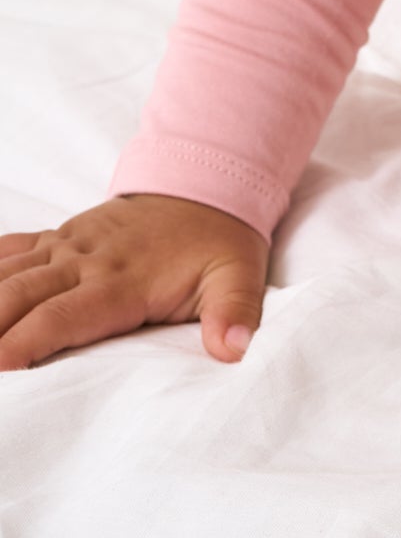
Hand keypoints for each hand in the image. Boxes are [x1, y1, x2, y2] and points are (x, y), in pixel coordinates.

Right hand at [0, 193, 269, 370]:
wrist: (207, 187)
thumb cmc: (218, 243)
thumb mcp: (240, 275)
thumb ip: (235, 312)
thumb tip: (233, 351)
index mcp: (122, 280)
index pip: (62, 317)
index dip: (24, 342)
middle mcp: (84, 261)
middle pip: (17, 296)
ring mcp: (64, 247)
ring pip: (3, 274)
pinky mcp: (55, 239)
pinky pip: (6, 251)